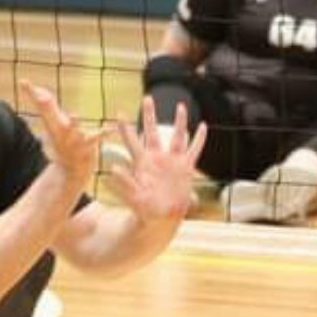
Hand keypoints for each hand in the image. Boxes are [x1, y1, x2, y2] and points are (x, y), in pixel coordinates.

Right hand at [21, 80, 99, 184]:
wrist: (71, 171)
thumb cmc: (61, 141)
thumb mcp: (50, 122)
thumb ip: (43, 102)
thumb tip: (23, 82)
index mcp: (51, 123)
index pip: (41, 105)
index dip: (33, 94)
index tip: (24, 82)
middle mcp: (60, 131)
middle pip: (51, 118)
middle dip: (46, 108)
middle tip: (42, 97)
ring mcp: (73, 140)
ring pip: (73, 130)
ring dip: (73, 123)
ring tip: (73, 114)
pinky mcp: (89, 146)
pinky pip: (97, 138)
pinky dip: (104, 133)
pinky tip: (111, 127)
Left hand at [104, 96, 205, 220]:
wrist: (161, 219)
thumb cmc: (144, 211)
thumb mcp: (133, 198)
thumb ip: (124, 183)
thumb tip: (112, 169)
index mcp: (142, 163)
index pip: (132, 141)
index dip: (125, 127)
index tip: (118, 112)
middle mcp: (156, 158)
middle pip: (153, 131)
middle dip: (150, 115)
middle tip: (147, 97)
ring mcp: (172, 162)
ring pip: (177, 137)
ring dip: (179, 122)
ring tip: (181, 106)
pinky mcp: (186, 169)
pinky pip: (194, 150)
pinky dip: (199, 139)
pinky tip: (203, 127)